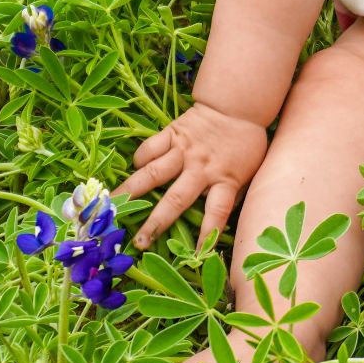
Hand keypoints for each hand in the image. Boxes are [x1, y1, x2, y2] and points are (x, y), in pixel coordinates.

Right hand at [113, 101, 268, 251]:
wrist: (238, 106)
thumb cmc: (246, 144)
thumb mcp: (251, 173)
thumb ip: (235, 196)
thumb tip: (223, 225)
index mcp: (226, 180)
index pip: (217, 212)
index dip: (208, 234)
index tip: (197, 256)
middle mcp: (202, 168)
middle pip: (176, 200)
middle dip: (156, 223)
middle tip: (138, 242)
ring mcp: (184, 151)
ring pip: (154, 174)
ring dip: (132, 192)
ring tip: (113, 207)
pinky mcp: (172, 134)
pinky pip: (150, 148)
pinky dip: (139, 160)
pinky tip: (133, 170)